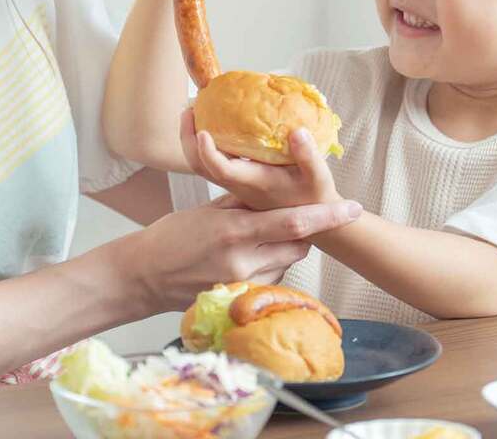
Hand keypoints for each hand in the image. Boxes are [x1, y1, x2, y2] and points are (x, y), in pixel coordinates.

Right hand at [130, 193, 360, 311]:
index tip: (353, 208)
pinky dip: (267, 266)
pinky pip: (269, 280)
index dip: (328, 216)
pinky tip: (244, 259)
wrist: (143, 277)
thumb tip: (276, 195)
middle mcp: (243, 263)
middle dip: (305, 232)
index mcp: (236, 233)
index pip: (295, 224)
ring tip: (255, 240)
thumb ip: (246, 205)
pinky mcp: (239, 300)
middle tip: (292, 218)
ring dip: (283, 250)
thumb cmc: (170, 237)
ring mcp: (242, 286)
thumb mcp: (208, 211)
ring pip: (286, 264)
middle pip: (299, 247)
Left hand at [180, 108, 342, 210]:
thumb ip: (309, 155)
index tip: (202, 131)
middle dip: (188, 138)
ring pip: (202, 165)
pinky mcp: (238, 180)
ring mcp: (235, 183)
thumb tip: (297, 131)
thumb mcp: (319, 177)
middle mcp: (239, 184)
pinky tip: (214, 125)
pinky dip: (205, 144)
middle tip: (189, 109)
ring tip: (194, 112)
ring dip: (192, 140)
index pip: (222, 170)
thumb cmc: (315, 198)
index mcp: (254, 183)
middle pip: (200, 166)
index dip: (208, 152)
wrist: (311, 220)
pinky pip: (212, 162)